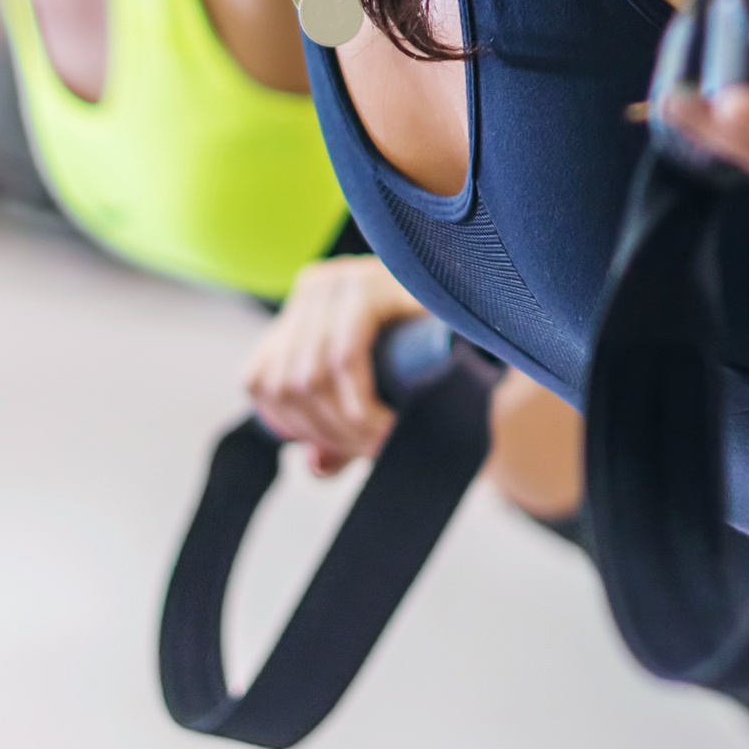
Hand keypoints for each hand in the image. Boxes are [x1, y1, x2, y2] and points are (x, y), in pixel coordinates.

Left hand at [245, 258, 428, 474]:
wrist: (487, 321)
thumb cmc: (431, 358)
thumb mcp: (374, 393)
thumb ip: (340, 429)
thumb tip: (316, 466)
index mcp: (299, 310)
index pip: (261, 380)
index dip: (295, 428)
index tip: (340, 452)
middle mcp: (312, 289)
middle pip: (287, 382)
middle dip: (329, 432)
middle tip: (372, 451)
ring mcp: (337, 282)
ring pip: (311, 376)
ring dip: (347, 425)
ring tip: (383, 440)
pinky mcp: (368, 285)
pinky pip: (343, 359)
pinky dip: (360, 405)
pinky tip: (387, 425)